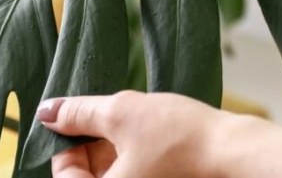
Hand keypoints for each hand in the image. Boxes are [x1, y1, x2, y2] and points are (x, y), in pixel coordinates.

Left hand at [37, 91, 228, 177]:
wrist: (233, 154)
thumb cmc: (180, 136)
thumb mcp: (121, 113)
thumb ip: (79, 113)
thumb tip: (48, 111)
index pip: (64, 176)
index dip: (67, 143)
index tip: (79, 118)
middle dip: (92, 146)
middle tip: (107, 118)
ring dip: (113, 152)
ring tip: (132, 124)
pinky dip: (133, 160)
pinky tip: (147, 138)